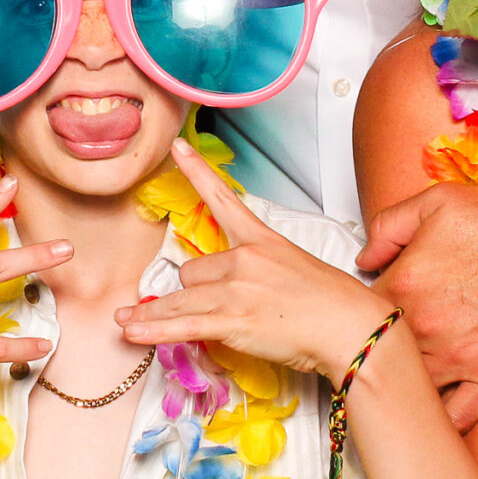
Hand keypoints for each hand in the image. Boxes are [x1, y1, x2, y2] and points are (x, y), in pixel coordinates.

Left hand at [117, 139, 388, 378]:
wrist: (351, 327)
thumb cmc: (333, 303)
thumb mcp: (296, 269)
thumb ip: (262, 272)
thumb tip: (236, 289)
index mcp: (261, 240)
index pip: (222, 198)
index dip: (195, 171)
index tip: (177, 147)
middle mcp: (244, 258)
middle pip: (191, 269)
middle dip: (191, 291)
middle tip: (203, 310)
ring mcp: (236, 289)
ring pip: (180, 297)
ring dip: (154, 313)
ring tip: (126, 321)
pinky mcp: (233, 321)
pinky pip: (182, 324)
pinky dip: (152, 330)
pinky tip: (130, 331)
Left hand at [357, 179, 477, 428]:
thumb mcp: (438, 202)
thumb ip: (388, 227)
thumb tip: (365, 259)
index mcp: (405, 284)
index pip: (360, 308)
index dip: (363, 307)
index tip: (373, 307)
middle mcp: (425, 328)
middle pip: (380, 350)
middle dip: (379, 344)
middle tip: (383, 339)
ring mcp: (458, 360)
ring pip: (410, 386)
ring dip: (403, 380)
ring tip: (402, 373)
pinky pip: (454, 417)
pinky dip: (438, 419)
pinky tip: (430, 409)